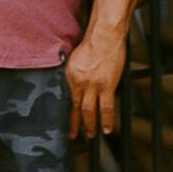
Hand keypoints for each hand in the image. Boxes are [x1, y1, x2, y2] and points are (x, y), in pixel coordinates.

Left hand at [65, 22, 126, 137]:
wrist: (105, 36)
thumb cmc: (93, 43)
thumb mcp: (75, 59)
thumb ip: (74, 73)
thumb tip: (74, 84)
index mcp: (69, 76)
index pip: (66, 98)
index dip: (66, 111)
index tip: (65, 121)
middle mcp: (78, 83)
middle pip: (75, 108)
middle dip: (75, 123)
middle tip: (73, 135)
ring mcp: (93, 86)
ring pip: (89, 111)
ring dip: (90, 125)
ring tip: (91, 135)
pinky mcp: (107, 86)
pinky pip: (106, 107)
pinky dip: (106, 120)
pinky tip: (106, 129)